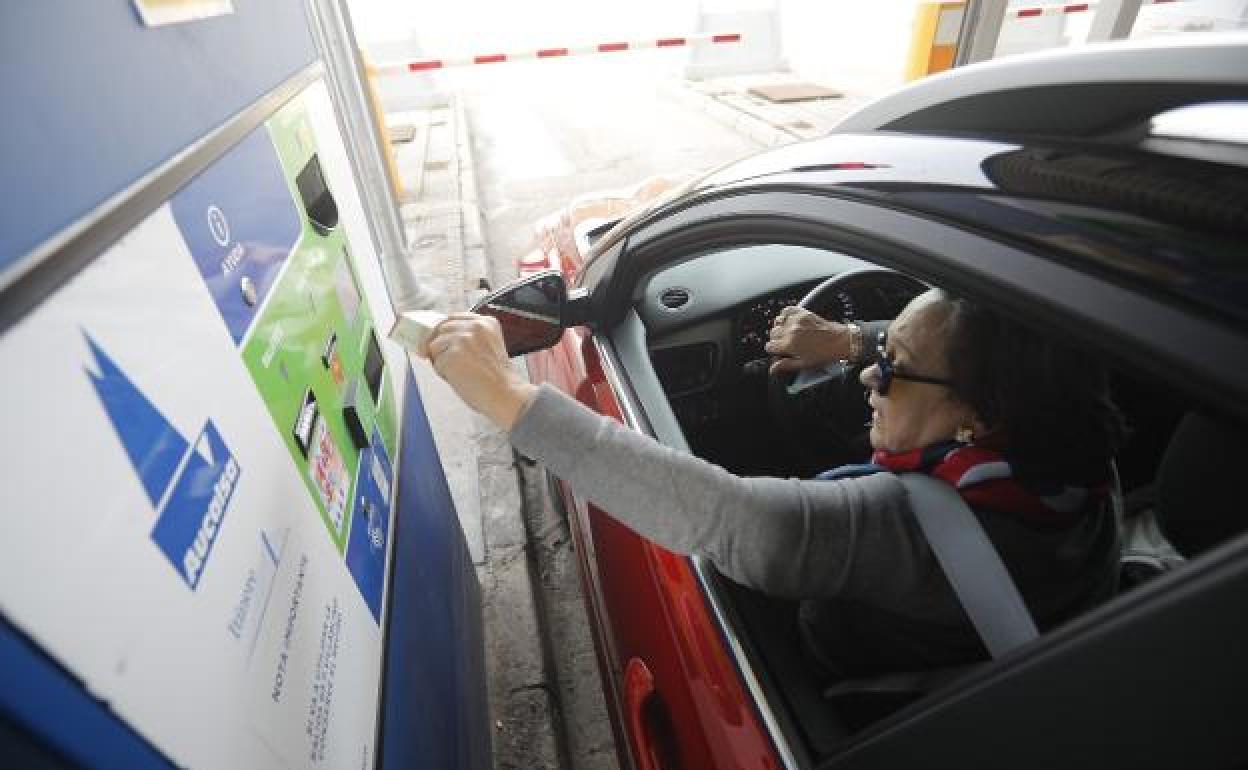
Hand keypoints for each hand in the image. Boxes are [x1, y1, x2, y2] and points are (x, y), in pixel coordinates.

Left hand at [418, 312, 537, 429]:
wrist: (505, 394)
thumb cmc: (497, 378)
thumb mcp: (488, 345)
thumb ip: (470, 336)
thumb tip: (440, 337)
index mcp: (486, 322)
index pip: (453, 318)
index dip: (446, 332)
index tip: (445, 343)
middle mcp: (474, 326)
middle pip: (440, 329)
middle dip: (441, 346)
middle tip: (454, 363)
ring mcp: (462, 339)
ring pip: (434, 346)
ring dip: (441, 360)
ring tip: (461, 372)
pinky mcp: (452, 354)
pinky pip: (436, 363)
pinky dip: (443, 373)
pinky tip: (460, 378)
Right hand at [763, 306, 850, 374]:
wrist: (839, 341)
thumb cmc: (824, 354)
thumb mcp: (804, 364)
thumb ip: (786, 365)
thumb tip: (772, 369)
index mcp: (790, 345)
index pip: (770, 346)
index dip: (774, 350)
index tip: (779, 351)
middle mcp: (791, 331)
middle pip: (772, 334)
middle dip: (777, 339)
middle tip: (786, 344)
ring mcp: (796, 320)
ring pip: (777, 322)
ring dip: (780, 327)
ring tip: (789, 333)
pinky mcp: (802, 312)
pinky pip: (786, 311)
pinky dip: (786, 315)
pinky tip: (791, 322)